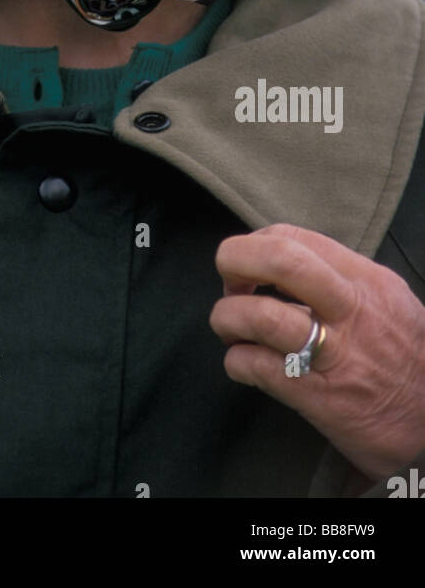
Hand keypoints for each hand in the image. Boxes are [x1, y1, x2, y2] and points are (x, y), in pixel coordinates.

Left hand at [209, 222, 424, 479]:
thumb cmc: (407, 358)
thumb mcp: (388, 301)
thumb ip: (340, 278)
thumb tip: (283, 260)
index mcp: (363, 280)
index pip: (292, 237)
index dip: (254, 246)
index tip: (248, 268)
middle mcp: (350, 309)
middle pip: (279, 259)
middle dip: (234, 261)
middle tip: (231, 285)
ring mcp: (335, 354)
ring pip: (260, 315)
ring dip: (228, 318)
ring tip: (231, 330)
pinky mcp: (319, 397)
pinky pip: (256, 366)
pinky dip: (236, 361)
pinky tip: (244, 364)